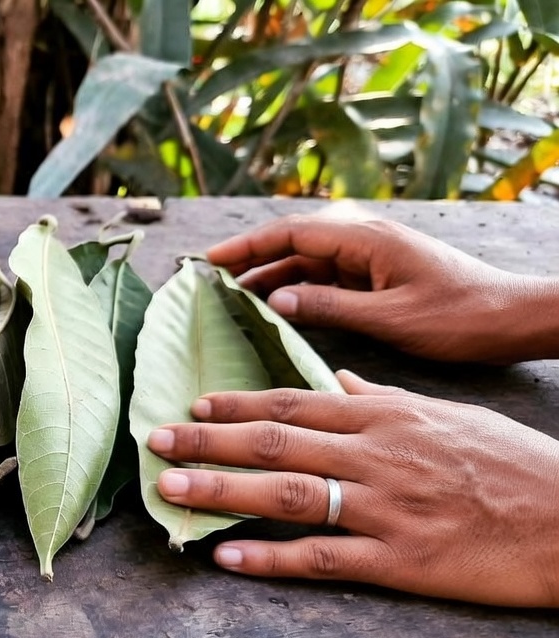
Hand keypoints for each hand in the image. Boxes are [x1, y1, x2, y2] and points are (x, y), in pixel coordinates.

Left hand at [145, 370, 558, 607]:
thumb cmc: (511, 464)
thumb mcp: (447, 415)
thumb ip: (383, 400)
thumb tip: (334, 381)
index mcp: (387, 418)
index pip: (294, 405)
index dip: (237, 405)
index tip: (192, 404)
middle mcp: (377, 457)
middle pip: (276, 443)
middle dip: (208, 441)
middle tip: (156, 440)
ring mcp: (387, 509)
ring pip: (289, 495)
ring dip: (222, 491)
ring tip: (171, 489)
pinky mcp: (401, 561)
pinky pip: (324, 558)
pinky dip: (271, 558)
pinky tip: (226, 557)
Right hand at [207, 215, 558, 364]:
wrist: (513, 318)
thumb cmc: (461, 316)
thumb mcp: (390, 318)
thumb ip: (330, 306)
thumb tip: (277, 298)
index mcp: (366, 239)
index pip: (292, 233)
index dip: (248, 245)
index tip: (211, 260)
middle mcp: (365, 240)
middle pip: (295, 242)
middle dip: (252, 257)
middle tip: (211, 278)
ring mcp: (372, 258)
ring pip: (308, 261)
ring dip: (272, 274)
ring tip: (233, 295)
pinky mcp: (379, 276)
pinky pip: (327, 277)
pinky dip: (297, 288)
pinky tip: (277, 306)